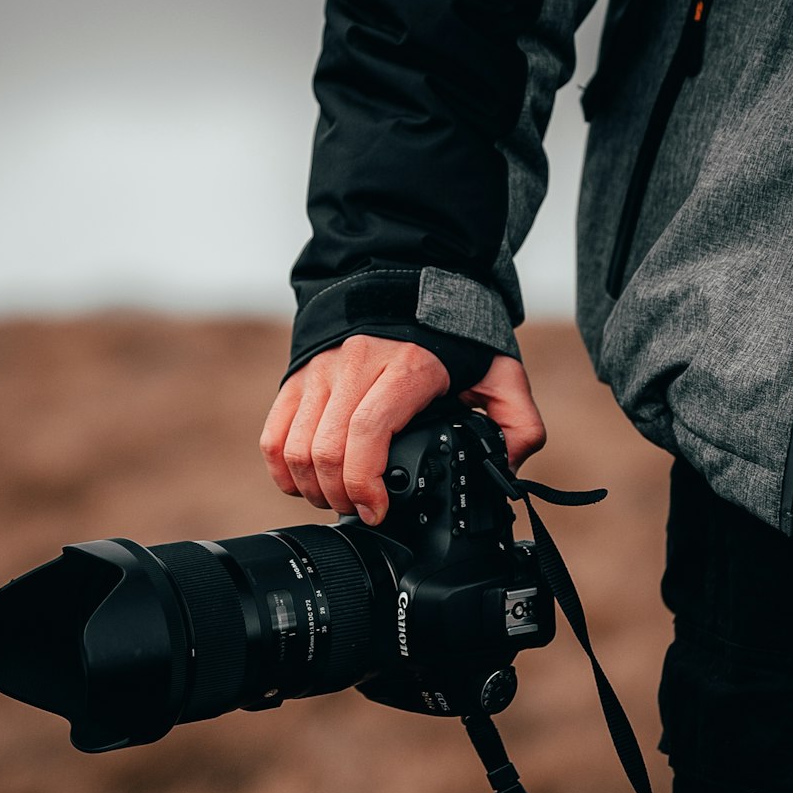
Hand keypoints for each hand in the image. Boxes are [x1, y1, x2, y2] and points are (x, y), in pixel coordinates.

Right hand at [260, 335, 544, 524]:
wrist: (405, 280)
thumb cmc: (450, 335)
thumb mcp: (499, 372)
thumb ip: (518, 422)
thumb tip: (510, 469)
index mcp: (405, 369)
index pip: (368, 431)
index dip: (365, 481)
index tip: (377, 510)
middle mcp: (354, 368)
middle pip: (326, 450)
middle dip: (341, 497)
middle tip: (362, 512)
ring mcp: (320, 373)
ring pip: (296, 447)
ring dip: (313, 489)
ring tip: (338, 502)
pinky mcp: (297, 379)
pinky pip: (274, 436)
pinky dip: (283, 470)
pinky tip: (305, 485)